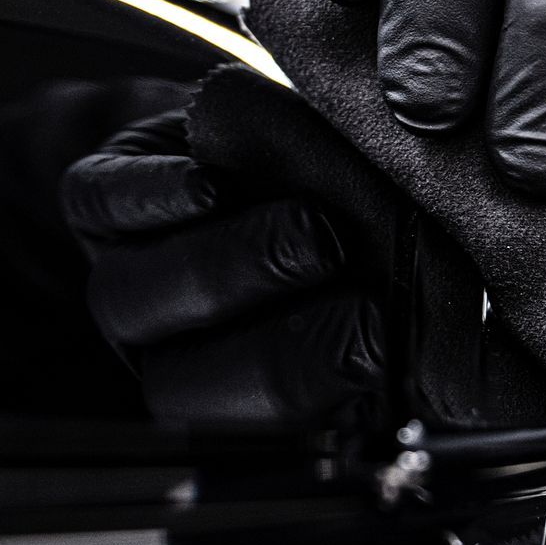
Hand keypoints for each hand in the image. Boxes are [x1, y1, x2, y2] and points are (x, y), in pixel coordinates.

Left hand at [61, 111, 384, 425]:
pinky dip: (153, 198)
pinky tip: (212, 186)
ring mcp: (119, 274)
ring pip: (133, 299)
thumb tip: (453, 339)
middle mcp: (163, 345)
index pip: (259, 414)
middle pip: (178, 381)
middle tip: (348, 280)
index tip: (380, 336)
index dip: (316, 379)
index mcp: (235, 381)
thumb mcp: (383, 264)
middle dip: (269, 339)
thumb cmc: (345, 204)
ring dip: (223, 267)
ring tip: (309, 227)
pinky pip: (100, 208)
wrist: (267, 130)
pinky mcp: (92, 198)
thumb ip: (403, 307)